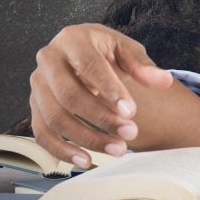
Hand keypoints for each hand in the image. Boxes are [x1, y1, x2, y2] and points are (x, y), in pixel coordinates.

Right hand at [29, 23, 172, 166]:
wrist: (80, 53)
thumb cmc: (105, 50)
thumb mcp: (126, 50)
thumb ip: (143, 65)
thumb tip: (164, 81)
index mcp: (72, 38)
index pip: (89, 64)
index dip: (109, 88)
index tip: (131, 111)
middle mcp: (48, 59)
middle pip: (69, 94)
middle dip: (101, 118)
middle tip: (130, 133)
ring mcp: (38, 85)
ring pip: (55, 118)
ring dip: (87, 138)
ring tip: (118, 149)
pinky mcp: (34, 106)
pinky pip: (42, 133)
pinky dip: (62, 150)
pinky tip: (86, 160)